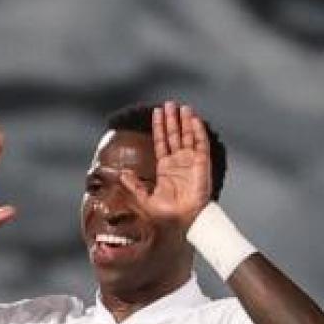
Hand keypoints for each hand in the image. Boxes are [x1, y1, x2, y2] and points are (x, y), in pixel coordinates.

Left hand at [121, 101, 212, 229]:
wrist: (182, 220)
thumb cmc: (167, 212)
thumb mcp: (144, 198)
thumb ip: (134, 185)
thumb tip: (122, 173)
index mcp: (165, 167)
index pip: (162, 141)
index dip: (159, 127)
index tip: (157, 112)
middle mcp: (179, 161)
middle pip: (175, 135)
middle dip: (171, 119)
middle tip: (169, 103)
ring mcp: (191, 162)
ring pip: (188, 136)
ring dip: (185, 121)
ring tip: (182, 106)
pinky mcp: (202, 164)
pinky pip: (200, 144)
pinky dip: (197, 131)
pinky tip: (193, 120)